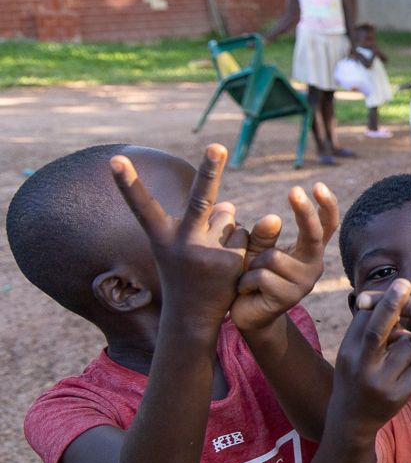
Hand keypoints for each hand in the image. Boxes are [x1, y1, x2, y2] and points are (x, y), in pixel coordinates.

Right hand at [110, 144, 247, 330]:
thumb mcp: (183, 246)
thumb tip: (228, 204)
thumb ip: (203, 221)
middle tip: (217, 145)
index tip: (115, 159)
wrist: (192, 317)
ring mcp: (208, 252)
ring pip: (228, 218)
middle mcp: (182, 242)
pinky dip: (239, 245)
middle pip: (201, 199)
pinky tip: (227, 266)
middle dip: (210, 169)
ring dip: (225, 230)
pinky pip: (243, 235)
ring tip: (212, 256)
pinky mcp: (231, 261)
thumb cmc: (183, 274)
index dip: (128, 182)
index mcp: (161, 236)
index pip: (142, 205)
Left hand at [231, 182, 338, 332]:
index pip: (326, 226)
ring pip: (273, 257)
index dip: (326, 205)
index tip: (317, 185)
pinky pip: (261, 276)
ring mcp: (304, 284)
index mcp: (309, 251)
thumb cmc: (253, 276)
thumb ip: (264, 236)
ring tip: (249, 278)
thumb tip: (274, 217)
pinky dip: (246, 281)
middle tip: (294, 190)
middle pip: (312, 234)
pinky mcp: (289, 298)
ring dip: (252, 264)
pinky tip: (246, 291)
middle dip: (304, 211)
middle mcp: (313, 265)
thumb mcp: (256, 250)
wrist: (247, 316)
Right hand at [330, 280, 410, 441]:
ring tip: (402, 353)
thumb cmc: (354, 376)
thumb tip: (380, 298)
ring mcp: (380, 383)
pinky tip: (406, 372)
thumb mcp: (350, 354)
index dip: (384, 301)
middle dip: (393, 305)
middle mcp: (361, 368)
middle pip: (378, 330)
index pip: (365, 320)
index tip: (400, 283)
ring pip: (407, 346)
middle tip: (406, 283)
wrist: (352, 420)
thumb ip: (364, 330)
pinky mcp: (398, 396)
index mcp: (348, 353)